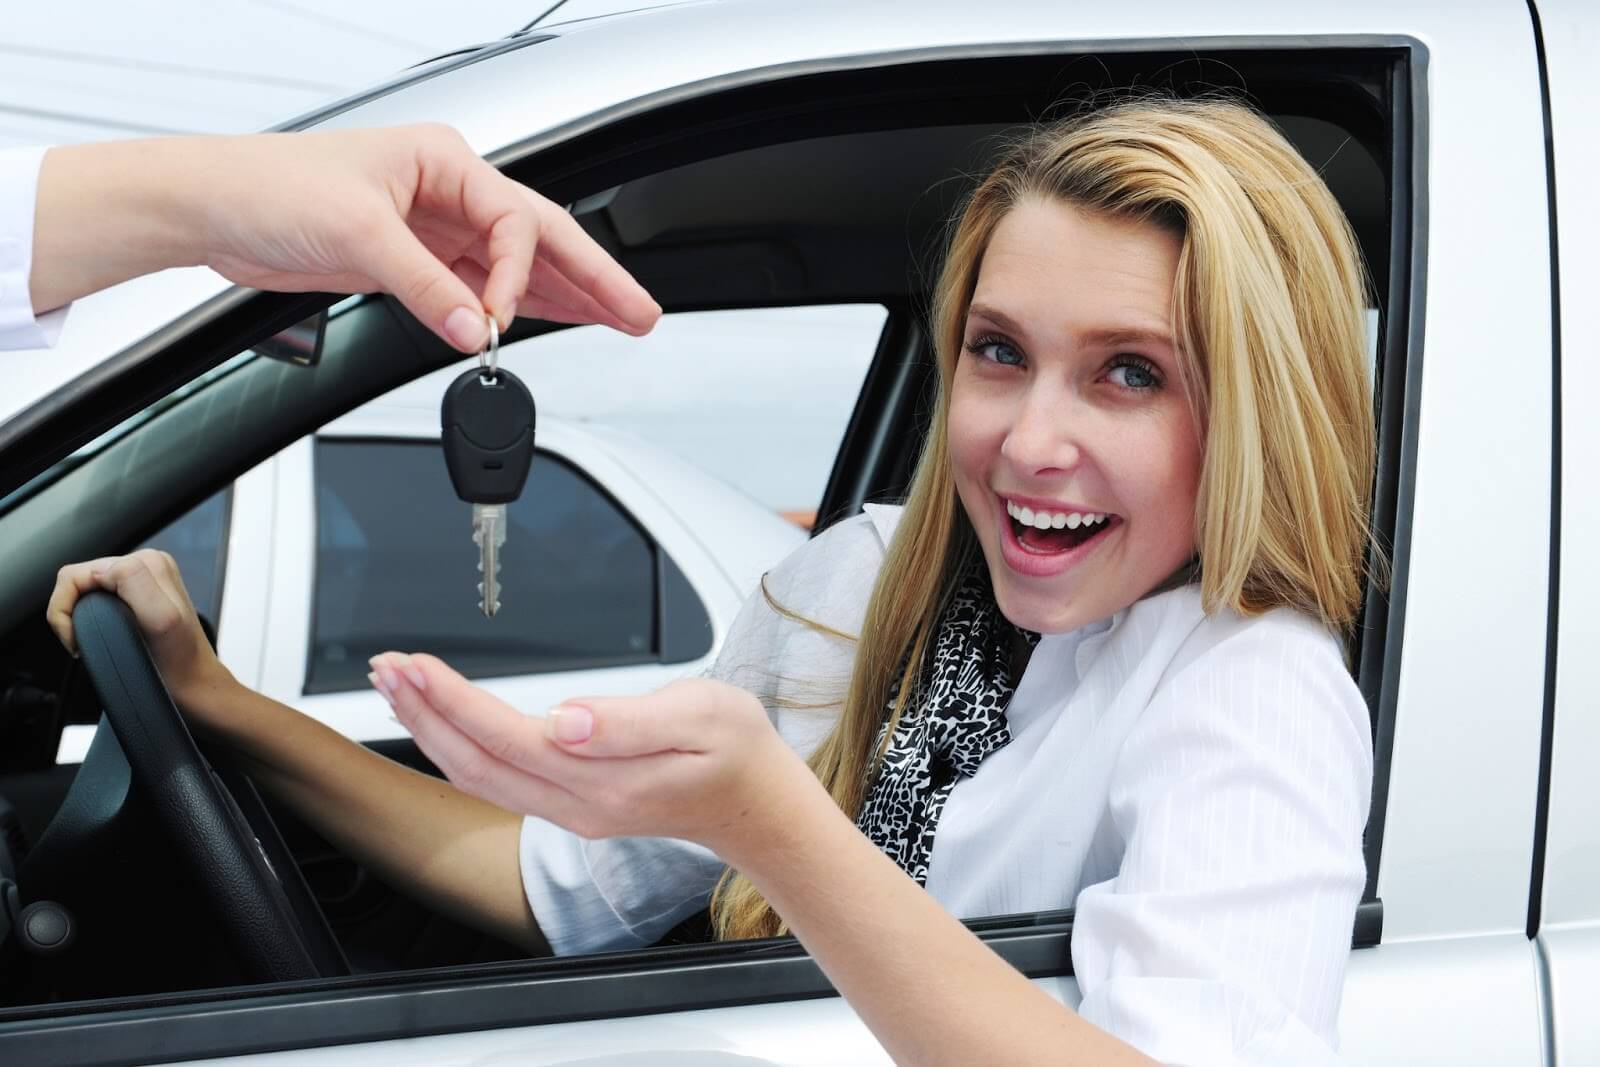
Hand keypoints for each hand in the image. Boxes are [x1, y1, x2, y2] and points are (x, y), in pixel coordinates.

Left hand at [31, 126, 661, 351]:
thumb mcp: (358, 234)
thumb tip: (474, 329)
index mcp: (444, 161)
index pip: (516, 222)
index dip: (521, 276)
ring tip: (618, 322)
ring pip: (517, 268)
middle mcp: (446, 191)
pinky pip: (481, 289)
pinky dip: (516, 310)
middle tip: (640, 314)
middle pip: (540, 240)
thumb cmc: (270, 187)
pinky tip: (548, 324)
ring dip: (565, 298)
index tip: (500, 320)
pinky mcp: (412, 262)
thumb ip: (426, 288)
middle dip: (594, 280)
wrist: (211, 208)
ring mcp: (432, 228)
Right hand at [47, 550, 232, 710]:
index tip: (78, 641)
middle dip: (73, 613)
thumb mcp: (160, 617)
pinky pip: (96, 597)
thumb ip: (132, 580)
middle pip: (79, 580)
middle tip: (85, 643)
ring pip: (84, 590)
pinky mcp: (138, 593)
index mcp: (148, 563)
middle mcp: (148, 564)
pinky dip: (91, 618)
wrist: (193, 683)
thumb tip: (104, 569)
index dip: (66, 610)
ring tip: (97, 640)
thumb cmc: (177, 663)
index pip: (77, 574)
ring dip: (82, 617)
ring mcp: (143, 578)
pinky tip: (106, 634)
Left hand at [369, 652, 808, 854]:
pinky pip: (497, 779)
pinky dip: (457, 746)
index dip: (453, 701)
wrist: (758, 805)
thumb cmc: (737, 753)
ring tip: (396, 687)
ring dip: (431, 730)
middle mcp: (579, 803)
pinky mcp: (572, 803)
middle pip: (476, 762)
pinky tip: (442, 722)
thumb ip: (631, 720)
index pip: (508, 737)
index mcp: (605, 778)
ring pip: (479, 775)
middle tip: (385, 667)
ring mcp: (572, 809)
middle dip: (423, 713)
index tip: (416, 664)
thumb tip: (566, 719)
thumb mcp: (703, 716)